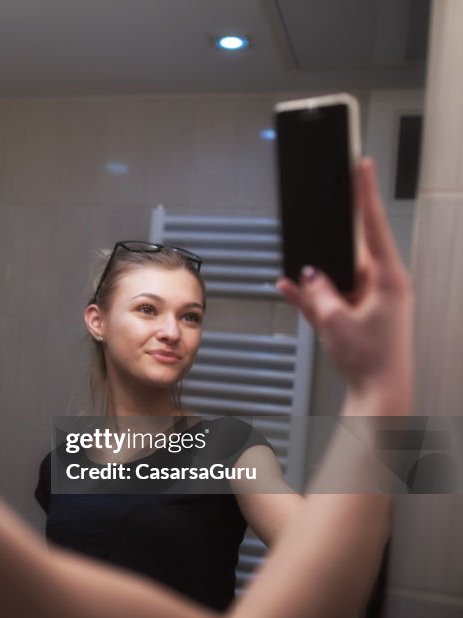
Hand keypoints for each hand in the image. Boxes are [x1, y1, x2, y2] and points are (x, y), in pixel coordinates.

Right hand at [276, 158, 413, 401]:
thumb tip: (308, 275)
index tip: (362, 165)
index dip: (365, 194)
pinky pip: (327, 295)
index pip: (374, 226)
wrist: (380, 393)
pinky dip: (309, 293)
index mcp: (389, 279)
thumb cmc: (373, 360)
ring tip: (298, 276)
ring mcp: (369, 300)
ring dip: (315, 276)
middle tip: (318, 215)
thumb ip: (319, 293)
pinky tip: (289, 288)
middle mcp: (382, 285)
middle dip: (329, 241)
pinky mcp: (355, 314)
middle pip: (351, 248)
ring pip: (335, 274)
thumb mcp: (337, 322)